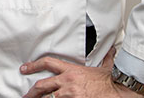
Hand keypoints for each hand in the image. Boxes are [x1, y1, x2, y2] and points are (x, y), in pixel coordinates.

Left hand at [20, 48, 138, 97]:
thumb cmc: (110, 82)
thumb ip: (105, 59)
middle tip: (25, 95)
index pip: (48, 63)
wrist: (118, 92)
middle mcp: (67, 81)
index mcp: (72, 70)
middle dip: (32, 92)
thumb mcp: (104, 68)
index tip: (25, 68)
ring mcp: (69, 94)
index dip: (33, 65)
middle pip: (42, 85)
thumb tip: (111, 51)